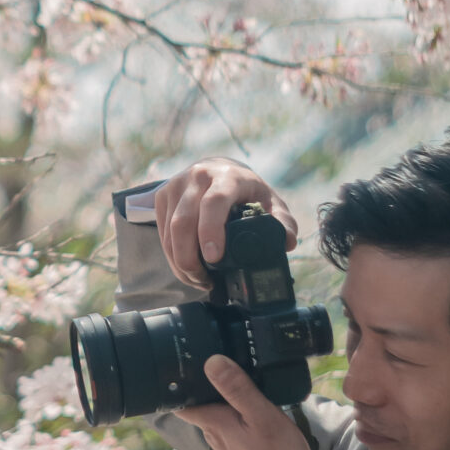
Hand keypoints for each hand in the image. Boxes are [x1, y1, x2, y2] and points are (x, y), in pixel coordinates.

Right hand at [150, 158, 297, 290]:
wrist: (217, 169)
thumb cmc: (245, 190)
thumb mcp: (268, 200)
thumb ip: (282, 221)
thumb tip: (288, 242)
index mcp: (228, 177)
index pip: (214, 202)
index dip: (211, 231)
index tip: (214, 258)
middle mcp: (198, 177)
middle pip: (183, 221)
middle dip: (189, 258)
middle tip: (205, 281)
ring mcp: (176, 185)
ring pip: (169, 231)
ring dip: (180, 262)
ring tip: (198, 280)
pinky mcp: (162, 196)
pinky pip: (161, 232)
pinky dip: (171, 256)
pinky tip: (187, 269)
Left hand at [179, 356, 314, 449]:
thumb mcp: (262, 416)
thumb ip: (237, 389)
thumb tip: (211, 361)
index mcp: (212, 421)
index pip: (180, 399)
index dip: (178, 380)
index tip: (182, 360)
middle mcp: (213, 434)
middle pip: (199, 404)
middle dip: (204, 386)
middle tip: (216, 361)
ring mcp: (226, 446)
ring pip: (215, 416)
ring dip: (221, 399)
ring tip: (235, 378)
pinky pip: (230, 427)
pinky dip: (234, 414)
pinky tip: (248, 407)